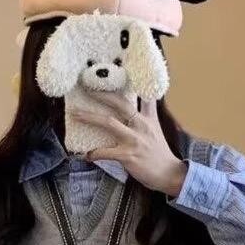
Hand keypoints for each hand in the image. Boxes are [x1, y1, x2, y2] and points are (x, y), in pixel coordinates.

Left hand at [70, 91, 187, 196]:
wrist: (168, 174)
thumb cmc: (158, 153)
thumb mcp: (156, 129)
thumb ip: (147, 114)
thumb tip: (137, 104)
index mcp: (148, 118)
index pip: (144, 95)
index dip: (133, 81)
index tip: (119, 70)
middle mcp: (141, 125)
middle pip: (121, 103)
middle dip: (103, 94)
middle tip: (87, 87)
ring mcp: (134, 140)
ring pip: (109, 123)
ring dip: (90, 117)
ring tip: (76, 115)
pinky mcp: (128, 155)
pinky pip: (105, 152)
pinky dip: (94, 153)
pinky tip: (86, 155)